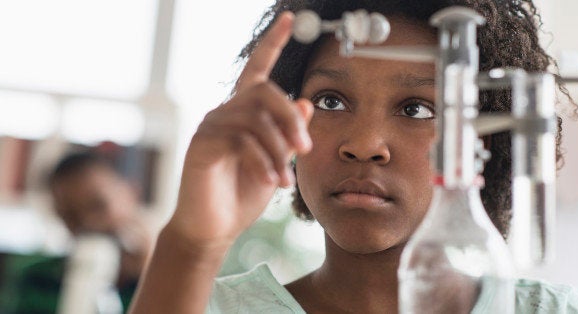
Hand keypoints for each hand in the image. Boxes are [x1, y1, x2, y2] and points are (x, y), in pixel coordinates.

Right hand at [167, 12, 312, 246]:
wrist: (215, 228)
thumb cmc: (243, 193)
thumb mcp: (276, 161)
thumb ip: (289, 134)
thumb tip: (306, 103)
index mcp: (244, 113)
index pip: (257, 69)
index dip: (272, 43)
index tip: (287, 19)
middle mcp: (225, 112)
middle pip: (264, 91)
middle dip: (291, 118)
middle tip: (306, 148)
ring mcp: (211, 126)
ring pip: (255, 118)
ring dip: (279, 149)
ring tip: (287, 178)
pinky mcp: (202, 144)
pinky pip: (241, 140)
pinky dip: (263, 161)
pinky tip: (272, 180)